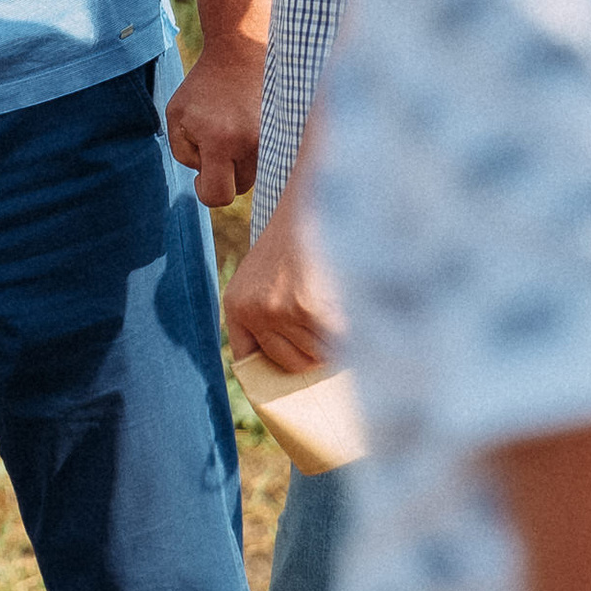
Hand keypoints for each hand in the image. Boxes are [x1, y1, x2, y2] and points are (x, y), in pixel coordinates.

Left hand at [162, 35, 262, 211]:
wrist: (240, 54)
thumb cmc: (203, 87)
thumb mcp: (177, 116)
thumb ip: (183, 152)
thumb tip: (205, 176)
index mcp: (220, 142)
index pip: (218, 196)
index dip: (205, 191)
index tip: (201, 173)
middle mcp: (251, 145)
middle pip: (239, 188)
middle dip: (224, 174)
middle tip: (216, 143)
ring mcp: (272, 139)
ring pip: (256, 175)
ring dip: (240, 163)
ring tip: (232, 131)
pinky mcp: (286, 133)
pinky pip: (270, 160)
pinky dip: (256, 152)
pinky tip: (247, 129)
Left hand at [222, 191, 345, 373]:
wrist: (316, 201)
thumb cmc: (300, 241)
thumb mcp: (269, 276)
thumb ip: (271, 317)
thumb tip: (300, 370)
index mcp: (237, 305)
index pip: (250, 363)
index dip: (276, 376)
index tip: (294, 390)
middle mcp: (254, 311)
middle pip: (294, 365)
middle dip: (316, 354)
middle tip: (332, 330)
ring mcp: (282, 312)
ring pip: (320, 355)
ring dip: (337, 341)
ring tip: (341, 306)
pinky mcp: (313, 309)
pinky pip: (340, 343)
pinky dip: (354, 332)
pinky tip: (353, 305)